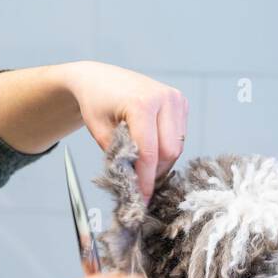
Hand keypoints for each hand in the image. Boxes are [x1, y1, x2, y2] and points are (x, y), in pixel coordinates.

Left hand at [60, 61, 189, 199]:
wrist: (100, 79)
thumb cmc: (96, 103)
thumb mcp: (99, 133)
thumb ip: (118, 158)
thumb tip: (133, 185)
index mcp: (142, 103)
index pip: (149, 153)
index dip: (145, 180)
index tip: (141, 198)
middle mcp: (164, 98)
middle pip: (169, 152)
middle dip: (154, 173)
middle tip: (138, 184)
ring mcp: (175, 99)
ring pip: (177, 146)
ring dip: (161, 162)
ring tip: (140, 164)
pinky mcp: (180, 103)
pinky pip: (179, 137)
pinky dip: (165, 148)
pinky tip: (149, 148)